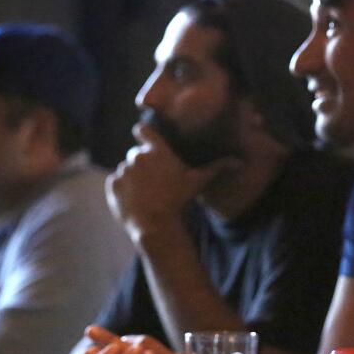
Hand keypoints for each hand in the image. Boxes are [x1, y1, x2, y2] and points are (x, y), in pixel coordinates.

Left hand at [106, 123, 236, 240]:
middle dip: (144, 162)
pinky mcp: (113, 186)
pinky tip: (137, 199)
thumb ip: (217, 168)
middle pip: (137, 153)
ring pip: (127, 169)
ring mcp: (123, 171)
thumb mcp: (199, 181)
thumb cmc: (180, 199)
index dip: (144, 133)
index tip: (147, 137)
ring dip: (134, 176)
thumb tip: (240, 162)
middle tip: (156, 178)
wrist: (156, 224)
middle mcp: (137, 156)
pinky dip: (123, 189)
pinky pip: (116, 182)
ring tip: (147, 193)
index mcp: (156, 150)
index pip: (143, 130)